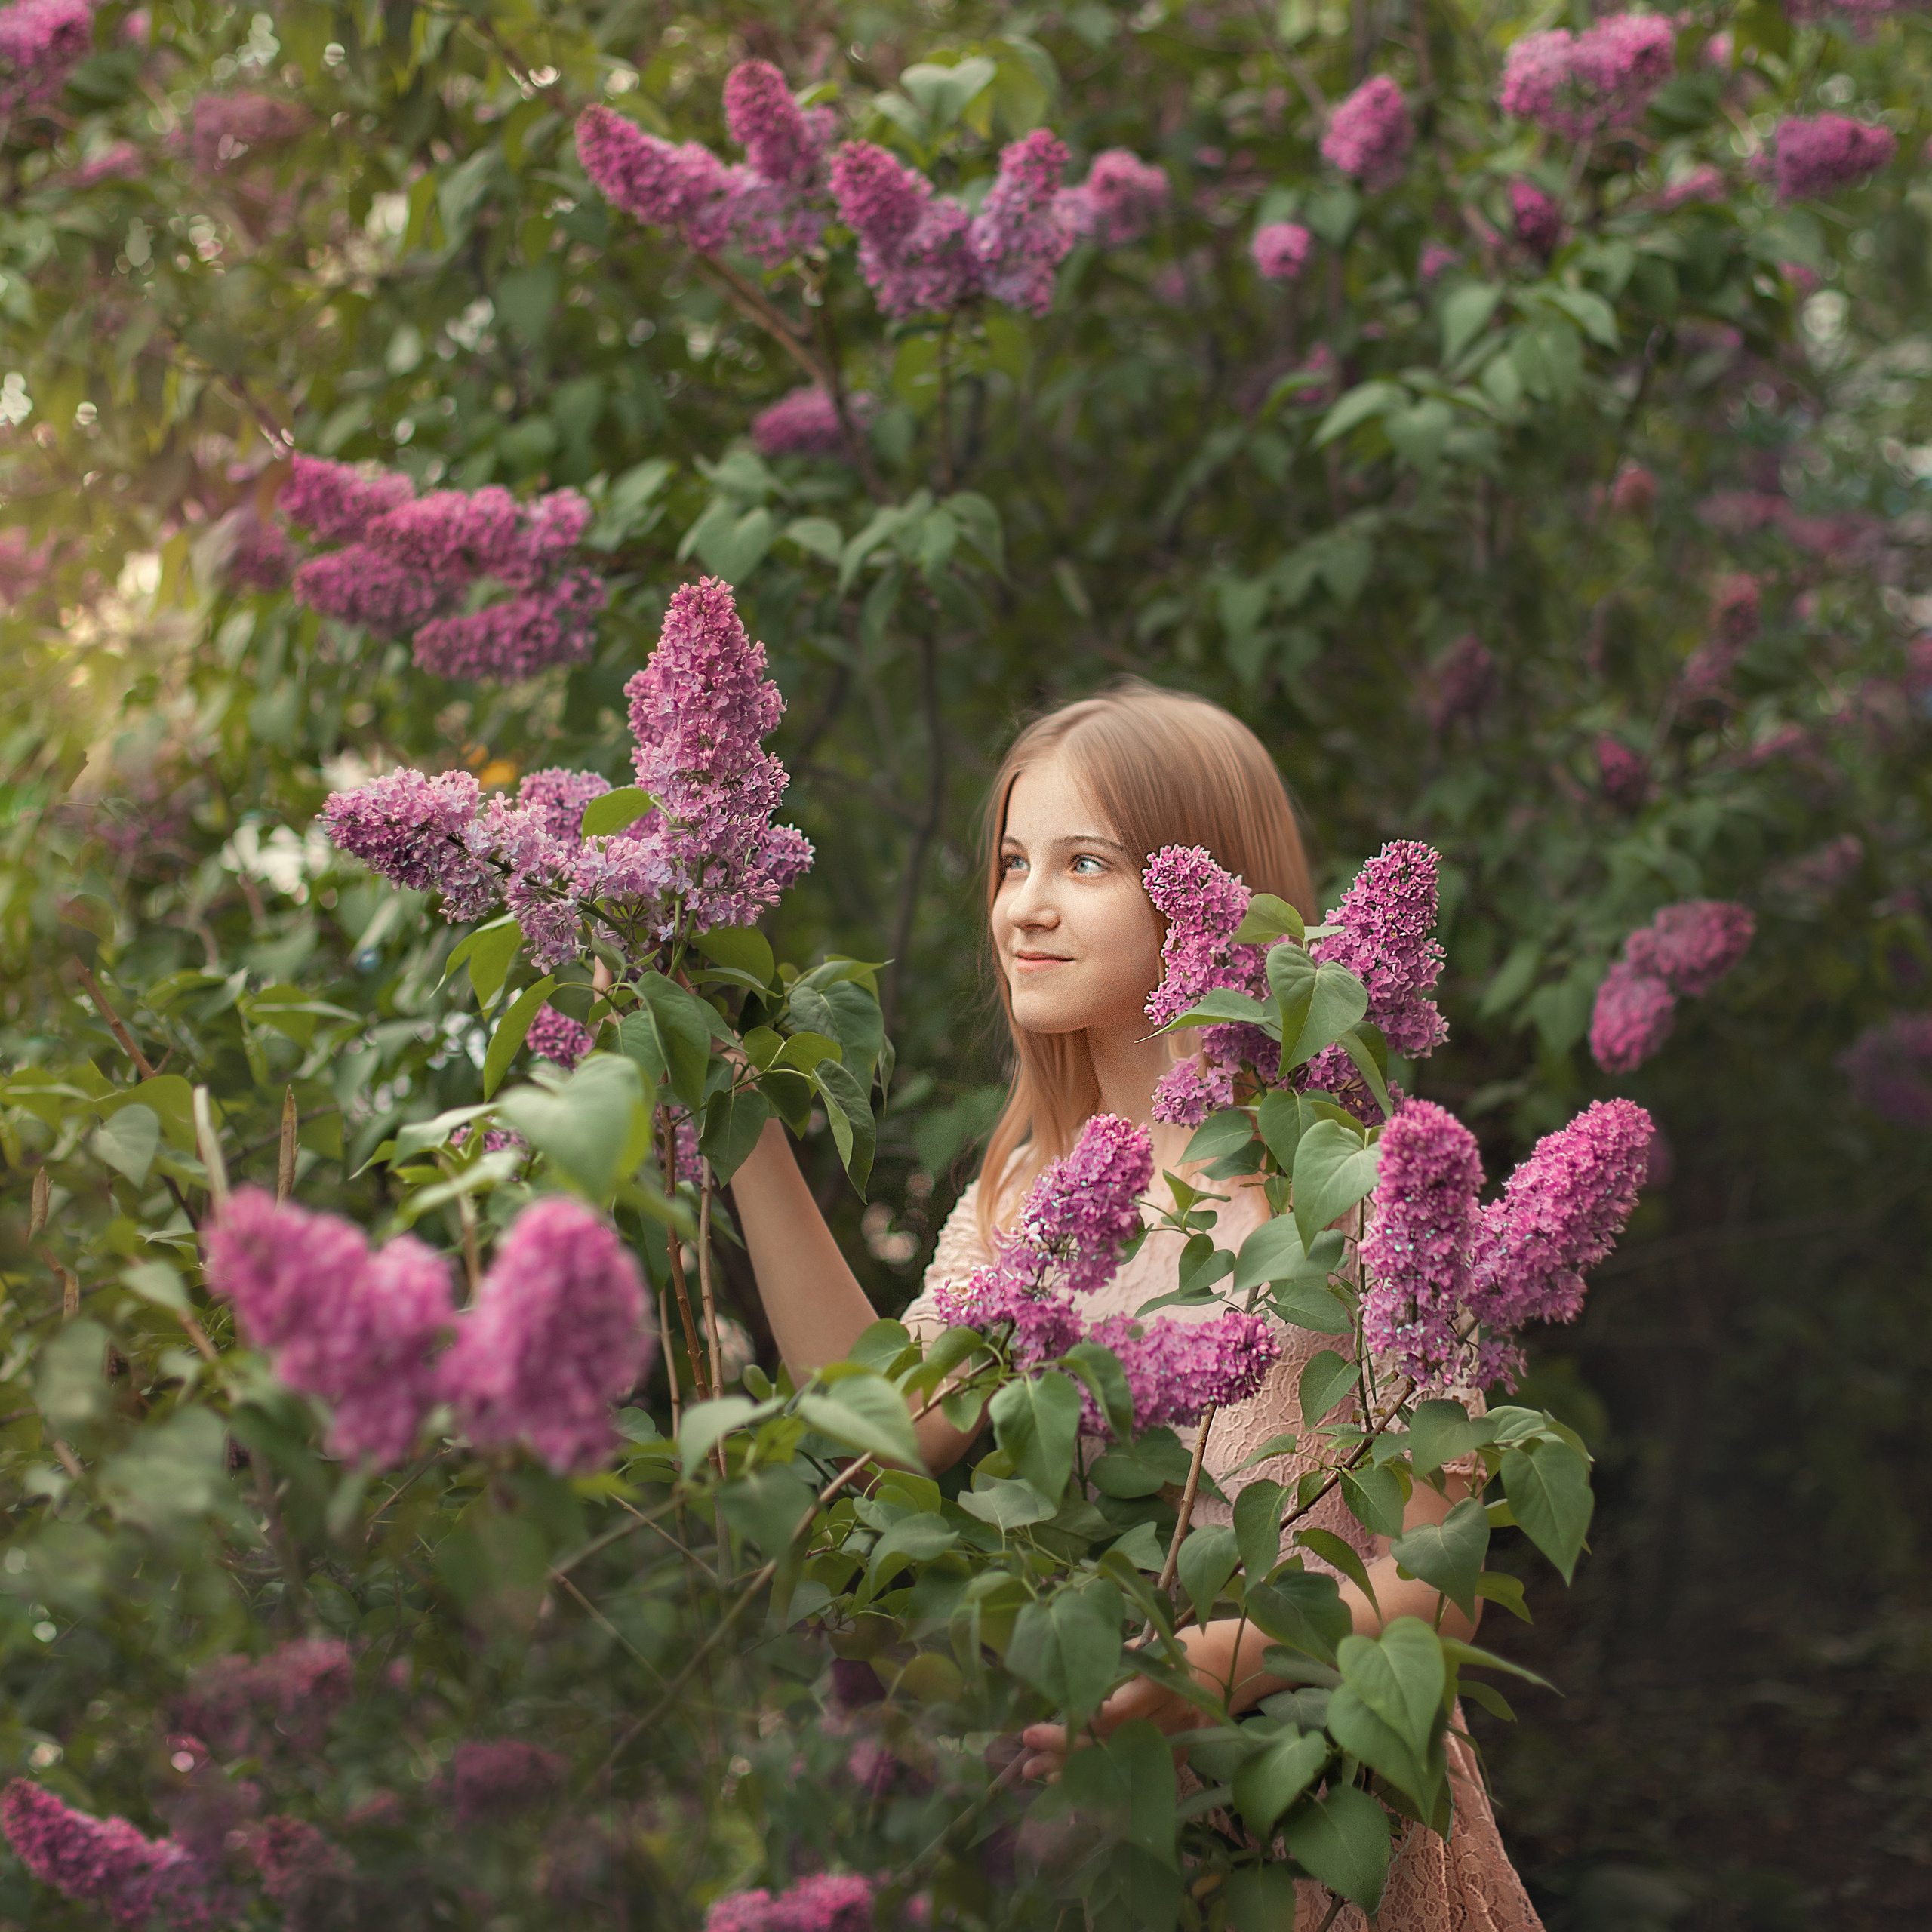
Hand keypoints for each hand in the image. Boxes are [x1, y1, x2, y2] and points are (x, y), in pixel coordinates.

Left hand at [1017, 1622, 1231, 1782]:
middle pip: (1112, 1744)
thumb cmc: (1174, 1647)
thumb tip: (1062, 1671)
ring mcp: (1177, 1743)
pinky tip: (1068, 1783)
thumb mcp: (1147, 1647)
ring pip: (1120, 1765)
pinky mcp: (1178, 1760)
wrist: (1224, 1665)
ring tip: (1036, 1773)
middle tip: (1027, 1754)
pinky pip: (1134, 1775)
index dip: (1074, 1728)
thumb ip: (1112, 1663)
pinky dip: (1101, 1780)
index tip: (1035, 1730)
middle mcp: (1170, 1719)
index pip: (1112, 1717)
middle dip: (1066, 1752)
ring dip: (1076, 1772)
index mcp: (1160, 1684)